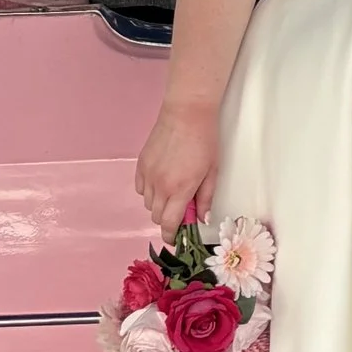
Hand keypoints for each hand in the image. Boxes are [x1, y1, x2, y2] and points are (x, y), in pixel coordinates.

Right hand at [135, 101, 219, 238]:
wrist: (187, 112)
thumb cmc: (204, 140)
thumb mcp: (212, 171)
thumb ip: (206, 198)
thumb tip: (202, 218)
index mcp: (180, 189)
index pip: (169, 224)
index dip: (171, 235)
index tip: (176, 238)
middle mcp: (160, 185)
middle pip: (157, 216)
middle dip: (168, 218)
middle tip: (181, 209)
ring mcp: (148, 175)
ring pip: (147, 203)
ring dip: (159, 203)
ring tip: (173, 189)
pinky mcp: (140, 164)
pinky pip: (140, 188)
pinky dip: (149, 190)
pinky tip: (161, 180)